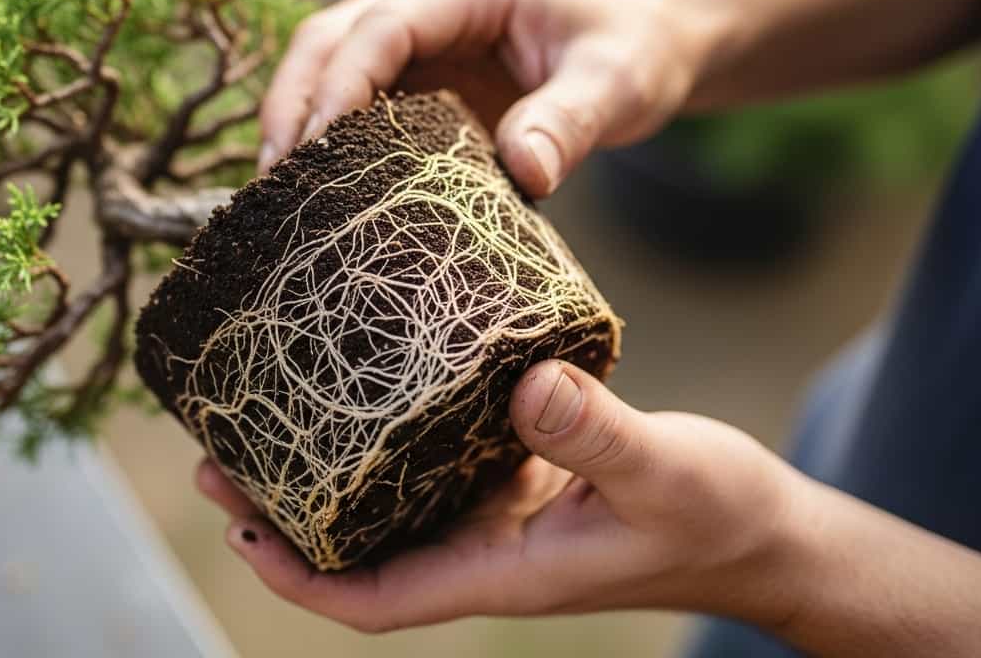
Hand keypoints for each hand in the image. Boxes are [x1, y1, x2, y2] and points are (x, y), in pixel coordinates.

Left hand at [196, 360, 809, 632]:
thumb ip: (596, 432)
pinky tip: (371, 382)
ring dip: (324, 470)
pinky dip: (391, 433)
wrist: (764, 532)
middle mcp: (485, 547)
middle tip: (216, 456)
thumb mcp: (662, 473)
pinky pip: (436, 459)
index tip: (238, 532)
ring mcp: (499, 514)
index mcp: (502, 571)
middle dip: (282, 516)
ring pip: (389, 501)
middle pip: (358, 548)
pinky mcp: (520, 476)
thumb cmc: (721, 519)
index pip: (375, 599)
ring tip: (262, 416)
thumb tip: (524, 382)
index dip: (298, 576)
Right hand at [257, 0, 707, 196]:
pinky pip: (354, 103)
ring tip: (277, 192)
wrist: (646, 50)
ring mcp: (420, 40)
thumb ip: (573, 122)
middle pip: (331, 37)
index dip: (342, 81)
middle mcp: (435, 3)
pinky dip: (325, 142)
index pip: (385, 23)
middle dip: (294, 101)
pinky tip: (313, 191)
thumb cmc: (635, 54)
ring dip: (295, 121)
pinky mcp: (417, 80)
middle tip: (275, 177)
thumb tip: (524, 172)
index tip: (317, 145)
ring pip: (327, 65)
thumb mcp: (621, 84)